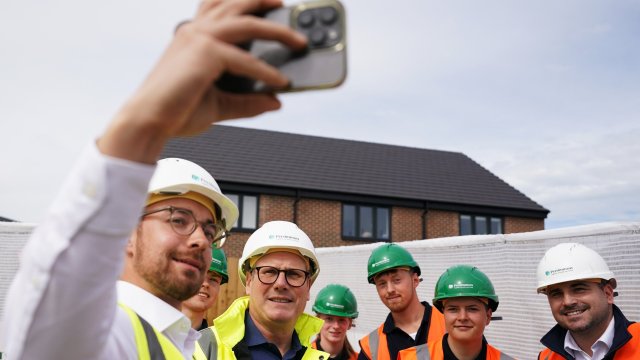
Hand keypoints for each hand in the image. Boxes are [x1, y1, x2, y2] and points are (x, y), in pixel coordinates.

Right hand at [99, 0, 306, 162]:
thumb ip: (248, 101)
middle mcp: (196, 30)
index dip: (244, 0)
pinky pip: (245, 60)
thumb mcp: (221, 105)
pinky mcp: (205, 53)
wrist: (149, 122)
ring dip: (278, 31)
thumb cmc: (177, 111)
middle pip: (236, 3)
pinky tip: (282, 83)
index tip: (269, 1)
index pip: (219, 6)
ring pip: (248, 23)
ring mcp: (199, 38)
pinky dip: (266, 71)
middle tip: (287, 6)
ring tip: (299, 42)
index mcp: (194, 35)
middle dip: (264, 0)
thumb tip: (276, 101)